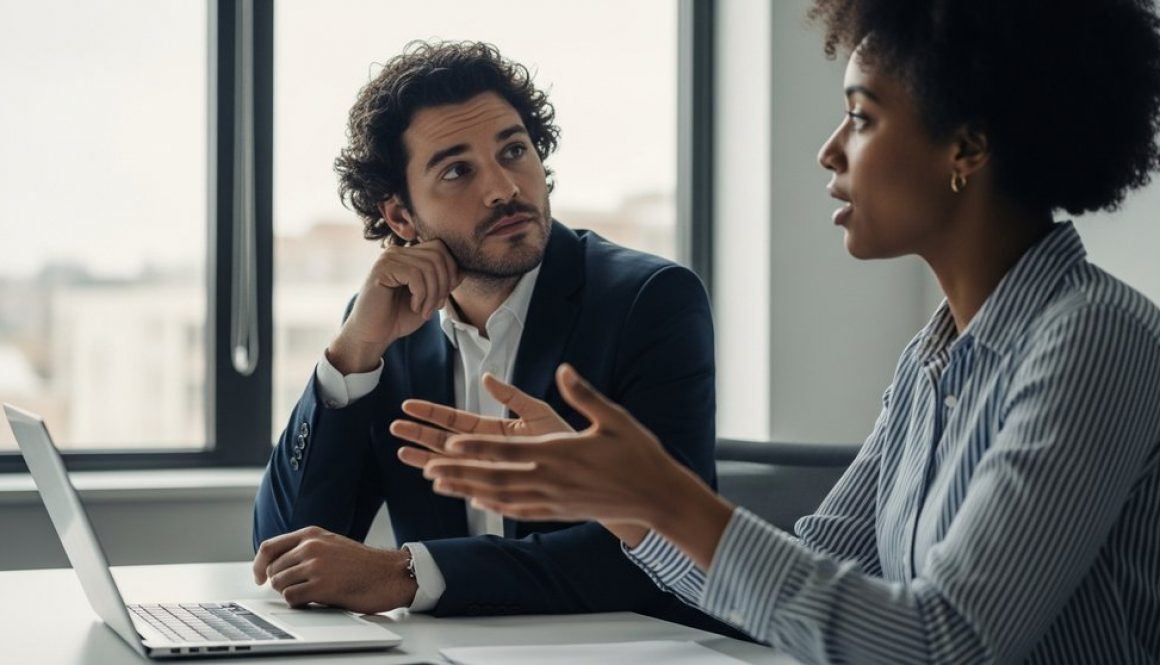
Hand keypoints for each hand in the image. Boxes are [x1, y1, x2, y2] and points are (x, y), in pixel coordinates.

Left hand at [252, 526, 415, 613]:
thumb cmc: (363, 563)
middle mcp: (311, 547)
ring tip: (308, 592)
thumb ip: (306, 548)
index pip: (269, 547)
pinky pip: (291, 598)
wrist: (389, 573)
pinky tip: (312, 600)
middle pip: (272, 570)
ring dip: (289, 592)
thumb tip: (277, 564)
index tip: (258, 576)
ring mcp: (316, 566)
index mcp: (312, 534)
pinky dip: (297, 602)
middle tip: (297, 588)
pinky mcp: (322, 586)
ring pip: (279, 584)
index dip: (258, 565)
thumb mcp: (331, 544)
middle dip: (279, 583)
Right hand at [327, 239, 460, 373]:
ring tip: (425, 310)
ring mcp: (388, 258)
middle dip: (444, 284)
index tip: (444, 297)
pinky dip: (421, 295)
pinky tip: (414, 307)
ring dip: (433, 293)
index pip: (440, 248)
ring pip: (428, 266)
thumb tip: (462, 271)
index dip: (450, 271)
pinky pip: (415, 275)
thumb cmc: (398, 317)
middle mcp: (397, 252)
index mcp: (408, 255)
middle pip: (438, 254)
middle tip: (437, 306)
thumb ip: (443, 283)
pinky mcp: (382, 269)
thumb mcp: (429, 299)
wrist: (373, 335)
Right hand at [390, 373, 573, 469]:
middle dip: (420, 435)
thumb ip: (511, 396)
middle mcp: (487, 450)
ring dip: (426, 459)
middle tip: (394, 428)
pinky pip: (471, 485)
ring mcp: (491, 469)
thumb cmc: (564, 438)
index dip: (432, 412)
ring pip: (452, 465)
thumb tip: (486, 377)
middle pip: (446, 442)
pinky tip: (434, 480)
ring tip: (401, 454)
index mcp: (494, 429)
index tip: (408, 404)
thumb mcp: (538, 412)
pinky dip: (454, 483)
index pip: (456, 420)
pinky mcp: (500, 486)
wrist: (585, 469)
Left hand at [421, 364, 691, 526]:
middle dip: (457, 471)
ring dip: (467, 488)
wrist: (656, 496)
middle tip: (425, 466)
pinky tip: (478, 500)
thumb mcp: (613, 417)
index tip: (447, 443)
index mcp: (558, 453)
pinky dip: (493, 504)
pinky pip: (518, 510)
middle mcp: (549, 479)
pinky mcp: (558, 512)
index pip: (507, 450)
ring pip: (500, 495)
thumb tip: (563, 369)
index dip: (475, 448)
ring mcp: (552, 499)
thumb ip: (583, 394)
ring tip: (438, 484)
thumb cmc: (637, 453)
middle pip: (493, 476)